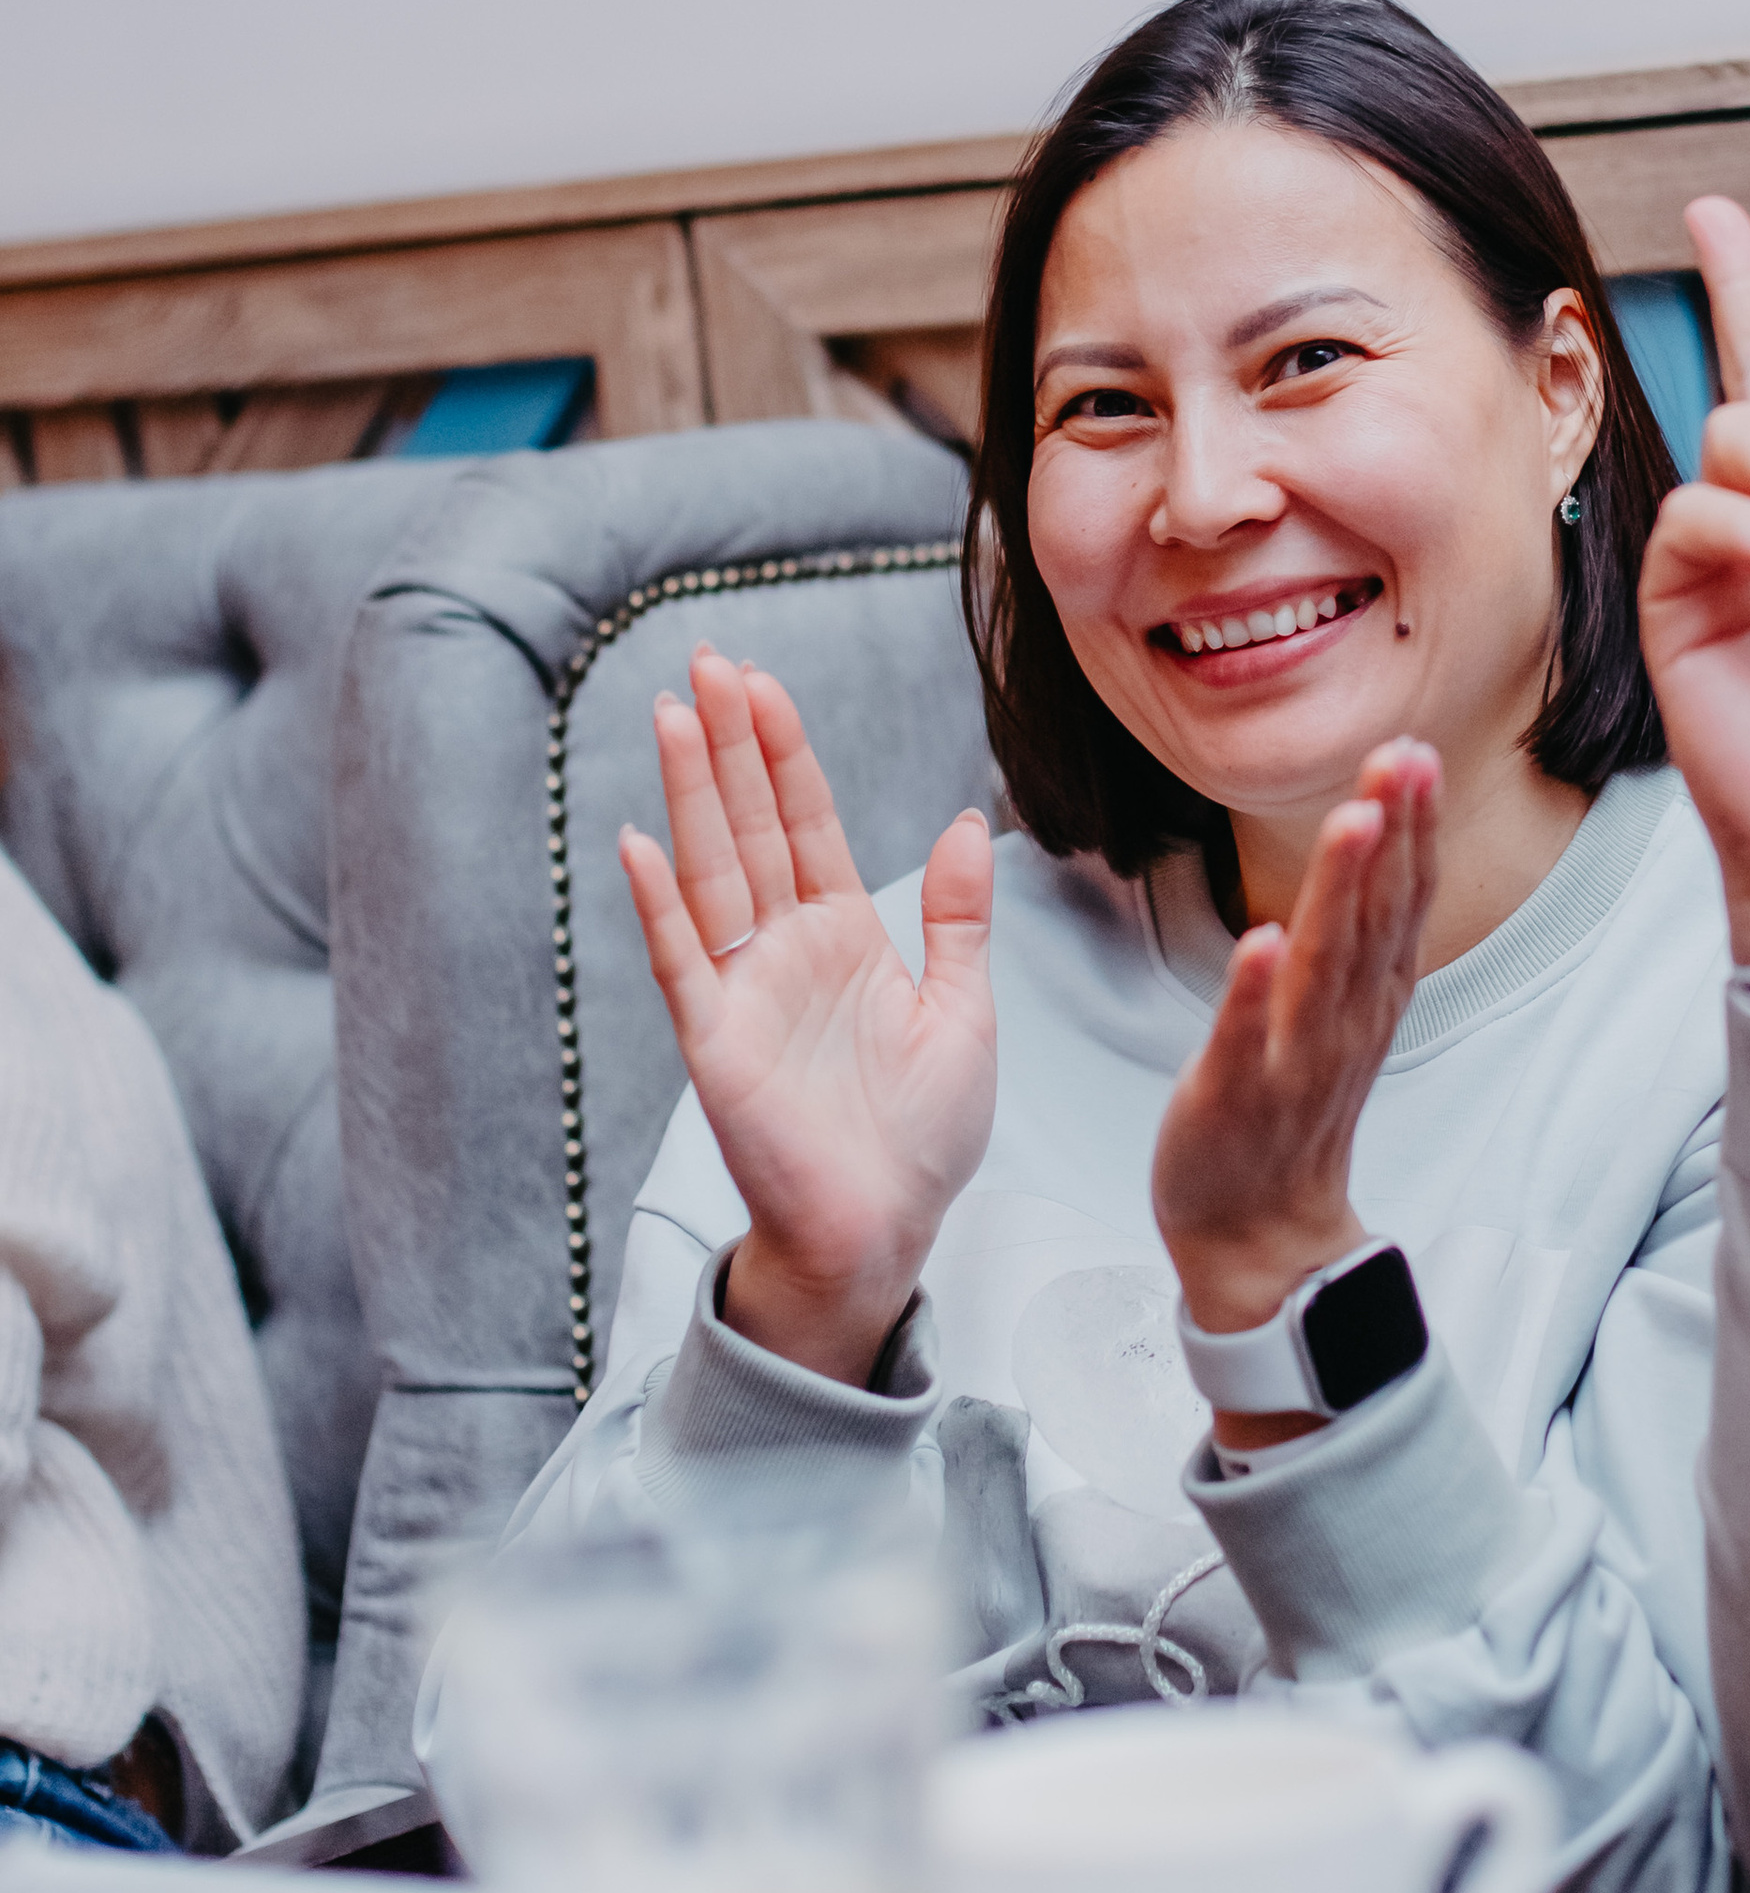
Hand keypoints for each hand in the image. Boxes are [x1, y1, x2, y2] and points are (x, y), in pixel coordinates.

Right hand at [618, 645, 996, 1382]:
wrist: (886, 1232)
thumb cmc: (921, 1137)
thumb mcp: (963, 1012)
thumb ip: (957, 919)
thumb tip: (969, 821)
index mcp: (844, 936)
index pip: (808, 823)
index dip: (784, 753)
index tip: (762, 682)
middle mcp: (785, 951)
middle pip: (749, 826)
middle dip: (729, 745)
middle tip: (706, 661)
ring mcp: (745, 992)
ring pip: (712, 872)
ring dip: (691, 795)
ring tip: (674, 714)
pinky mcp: (717, 1044)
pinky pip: (685, 962)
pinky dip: (661, 906)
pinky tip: (639, 843)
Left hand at [1152, 740, 1437, 1441]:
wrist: (1258, 1229)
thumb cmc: (1292, 1105)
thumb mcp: (1345, 1006)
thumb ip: (1364, 923)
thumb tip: (1384, 822)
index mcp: (1369, 998)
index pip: (1402, 901)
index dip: (1414, 828)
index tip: (1418, 754)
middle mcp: (1343, 1024)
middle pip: (1374, 920)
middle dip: (1390, 837)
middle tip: (1403, 759)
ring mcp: (1292, 1062)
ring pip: (1324, 969)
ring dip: (1341, 894)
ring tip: (1353, 823)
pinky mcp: (1234, 1096)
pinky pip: (1248, 1039)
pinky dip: (1255, 991)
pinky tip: (1260, 939)